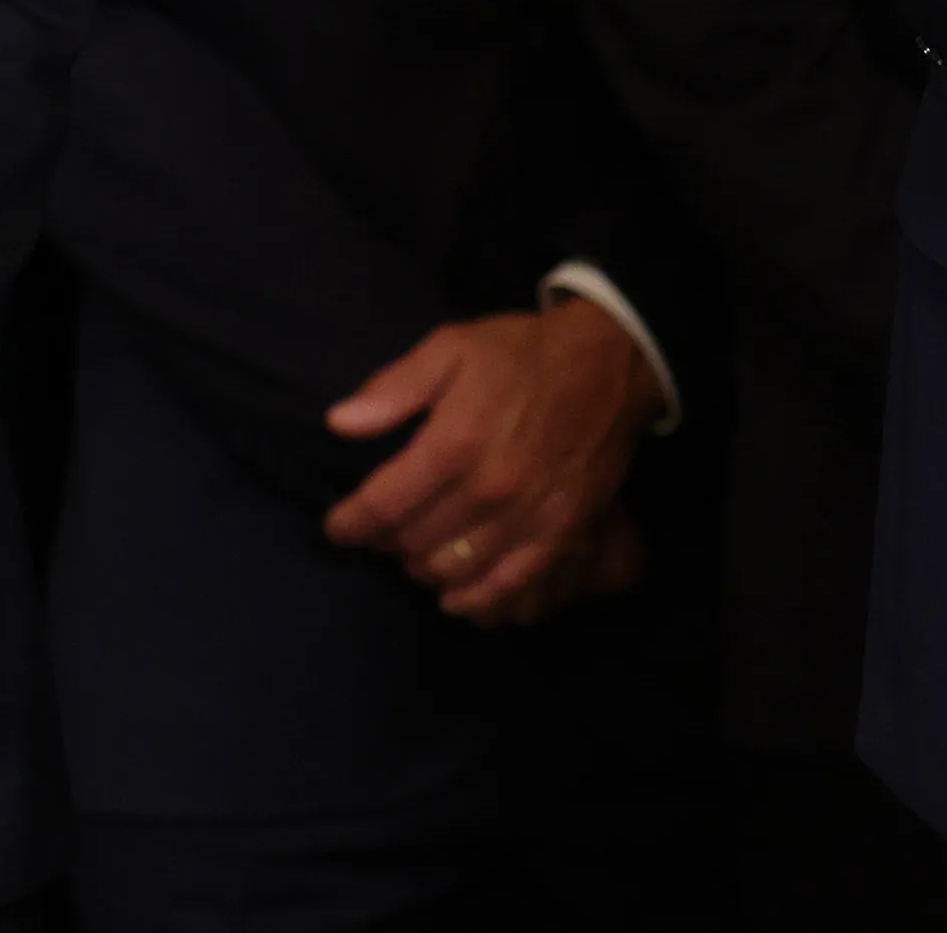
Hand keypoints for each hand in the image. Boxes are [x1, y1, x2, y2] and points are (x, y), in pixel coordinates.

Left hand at [323, 302, 655, 627]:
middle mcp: (485, 491)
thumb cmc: (521, 354)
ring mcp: (524, 520)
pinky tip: (455, 595)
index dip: (350, 523)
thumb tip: (339, 423)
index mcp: (453, 443)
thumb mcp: (451, 346)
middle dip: (385, 542)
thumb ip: (394, 388)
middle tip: (380, 530)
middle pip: (413, 542)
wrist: (608, 365)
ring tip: (414, 552)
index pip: (383, 505)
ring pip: (452, 569)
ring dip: (422, 568)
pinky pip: (506, 586)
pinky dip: (473, 599)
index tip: (338, 527)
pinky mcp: (558, 536)